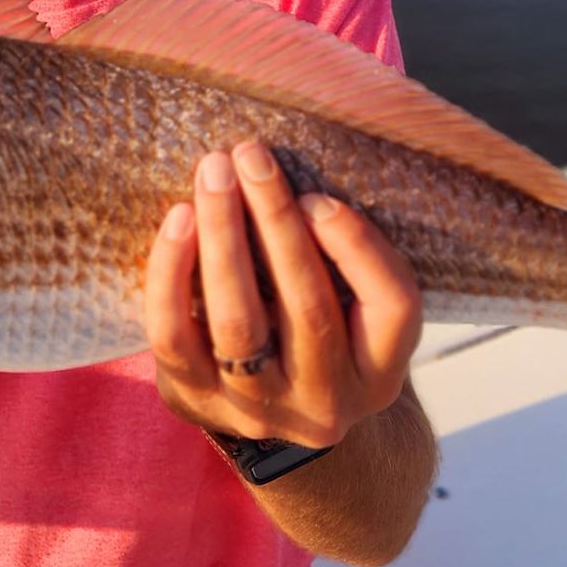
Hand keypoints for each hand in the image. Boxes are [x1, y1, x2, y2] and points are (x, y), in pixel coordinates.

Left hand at [144, 142, 422, 447]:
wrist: (262, 408)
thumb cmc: (312, 326)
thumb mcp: (350, 306)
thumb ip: (342, 255)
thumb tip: (294, 171)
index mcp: (380, 372)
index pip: (394, 305)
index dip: (357, 245)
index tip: (315, 196)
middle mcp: (326, 402)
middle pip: (307, 305)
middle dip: (276, 219)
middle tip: (251, 156)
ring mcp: (259, 411)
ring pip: (238, 320)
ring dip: (224, 235)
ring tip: (214, 174)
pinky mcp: (196, 401)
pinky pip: (175, 334)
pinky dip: (172, 272)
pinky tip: (180, 219)